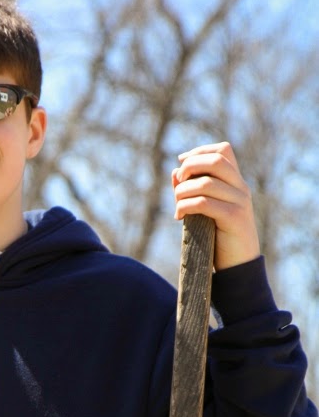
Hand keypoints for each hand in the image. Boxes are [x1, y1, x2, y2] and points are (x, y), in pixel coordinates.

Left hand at [172, 142, 260, 270]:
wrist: (238, 266)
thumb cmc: (218, 238)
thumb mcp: (205, 210)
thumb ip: (192, 190)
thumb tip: (175, 172)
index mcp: (236, 182)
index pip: (223, 150)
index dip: (199, 151)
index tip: (181, 162)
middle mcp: (240, 188)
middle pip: (215, 161)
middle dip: (189, 167)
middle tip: (177, 184)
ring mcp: (239, 202)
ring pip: (205, 183)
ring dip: (182, 192)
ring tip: (177, 207)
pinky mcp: (233, 218)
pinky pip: (204, 203)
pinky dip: (185, 206)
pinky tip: (179, 217)